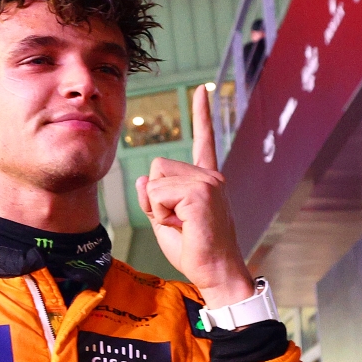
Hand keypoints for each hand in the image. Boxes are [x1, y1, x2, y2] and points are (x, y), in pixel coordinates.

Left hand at [135, 87, 257, 308]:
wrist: (216, 272)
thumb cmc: (194, 250)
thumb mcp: (164, 221)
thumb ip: (153, 198)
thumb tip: (145, 179)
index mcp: (206, 179)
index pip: (203, 140)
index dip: (202, 114)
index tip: (202, 90)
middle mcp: (210, 175)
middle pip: (158, 166)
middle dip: (157, 196)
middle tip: (179, 222)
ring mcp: (208, 181)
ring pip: (156, 180)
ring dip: (159, 207)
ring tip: (183, 225)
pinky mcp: (201, 192)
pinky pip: (159, 195)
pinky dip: (161, 214)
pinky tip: (184, 225)